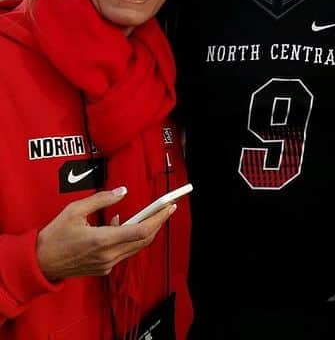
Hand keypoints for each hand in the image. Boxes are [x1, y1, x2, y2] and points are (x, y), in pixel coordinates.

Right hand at [36, 187, 175, 281]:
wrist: (39, 263)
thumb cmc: (54, 236)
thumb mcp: (75, 210)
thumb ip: (101, 198)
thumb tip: (122, 191)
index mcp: (102, 240)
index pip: (140, 231)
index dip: (158, 219)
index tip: (169, 207)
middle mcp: (108, 255)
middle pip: (144, 240)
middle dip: (158, 223)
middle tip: (167, 209)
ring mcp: (106, 264)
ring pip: (136, 247)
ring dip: (145, 231)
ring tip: (150, 215)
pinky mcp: (103, 269)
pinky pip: (124, 252)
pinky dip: (129, 239)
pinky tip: (120, 225)